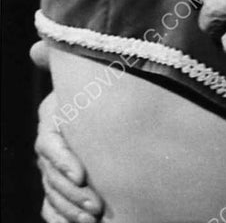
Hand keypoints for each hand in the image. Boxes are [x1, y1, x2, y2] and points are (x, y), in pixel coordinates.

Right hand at [35, 93, 103, 222]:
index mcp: (52, 116)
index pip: (49, 144)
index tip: (81, 177)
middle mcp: (49, 142)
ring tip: (92, 218)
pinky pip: (49, 205)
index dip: (63, 162)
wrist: (104, 97)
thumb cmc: (105, 88)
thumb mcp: (98, 87)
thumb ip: (97, 94)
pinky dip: (59, 218)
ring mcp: (50, 164)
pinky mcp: (56, 181)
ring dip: (70, 209)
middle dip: (74, 193)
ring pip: (52, 192)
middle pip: (52, 174)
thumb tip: (94, 92)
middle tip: (96, 206)